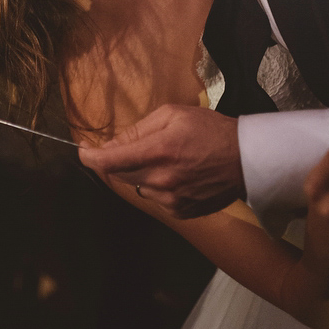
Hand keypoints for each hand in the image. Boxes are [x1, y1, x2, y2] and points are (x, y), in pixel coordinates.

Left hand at [78, 104, 244, 218]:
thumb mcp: (172, 115)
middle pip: (120, 174)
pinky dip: (157, 187)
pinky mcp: (180, 212)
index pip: (110, 160)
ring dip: (141, 174)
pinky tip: (177, 174)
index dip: (90, 157)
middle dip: (120, 160)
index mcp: (159, 151)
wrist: (246, 159)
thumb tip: (110, 144)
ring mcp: (171, 200)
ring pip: (138, 187)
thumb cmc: (210, 129)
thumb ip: (138, 130)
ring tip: (167, 159)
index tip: (82, 150)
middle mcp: (161, 180)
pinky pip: (155, 199)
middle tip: (137, 146)